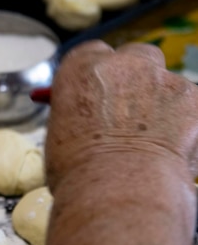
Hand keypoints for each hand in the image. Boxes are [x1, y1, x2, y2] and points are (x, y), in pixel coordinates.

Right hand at [45, 39, 197, 187]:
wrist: (118, 191)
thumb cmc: (81, 171)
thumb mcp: (60, 134)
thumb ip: (76, 113)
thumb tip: (87, 118)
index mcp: (82, 68)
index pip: (93, 53)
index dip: (99, 75)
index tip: (101, 93)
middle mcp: (122, 65)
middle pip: (138, 56)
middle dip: (139, 78)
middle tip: (134, 112)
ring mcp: (163, 79)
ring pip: (169, 85)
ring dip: (165, 106)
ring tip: (154, 146)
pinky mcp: (196, 99)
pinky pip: (193, 108)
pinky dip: (188, 126)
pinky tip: (174, 153)